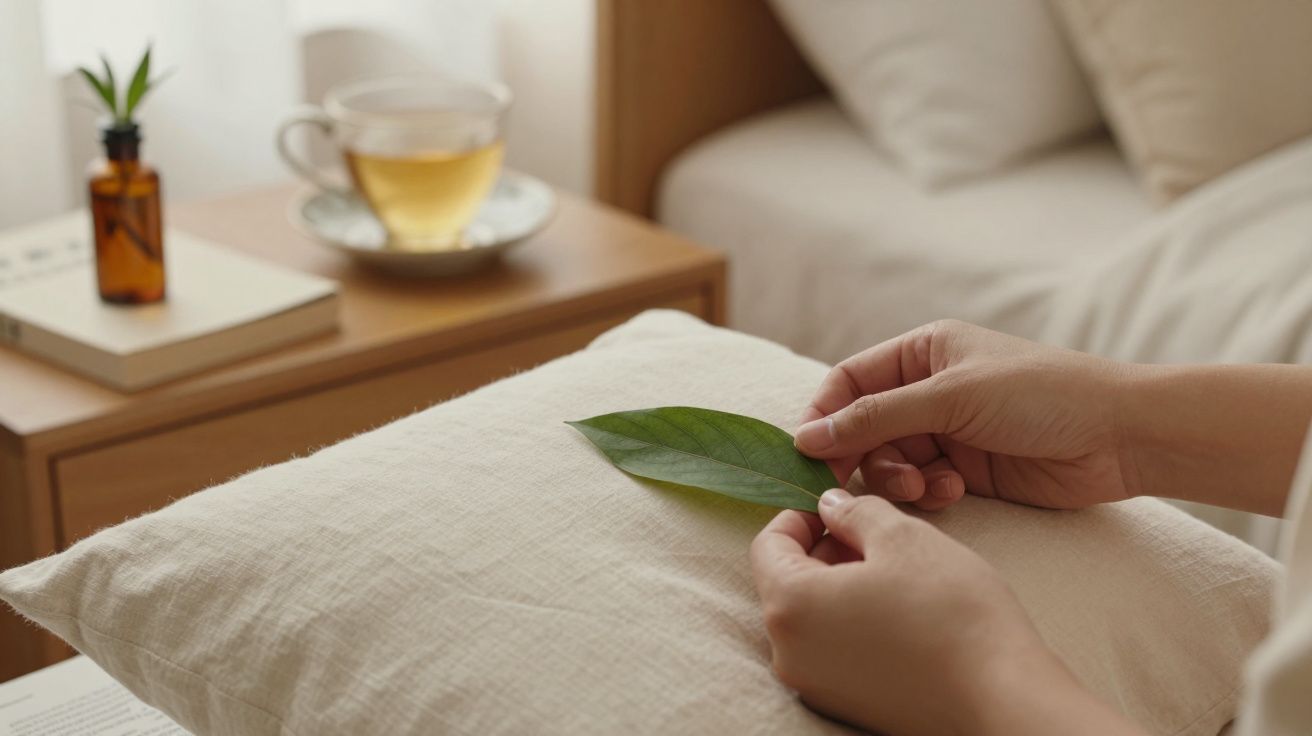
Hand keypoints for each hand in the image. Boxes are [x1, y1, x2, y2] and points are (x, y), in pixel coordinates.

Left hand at [751, 490, 1145, 735]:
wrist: (1002, 698)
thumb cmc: (951, 612)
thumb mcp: (903, 536)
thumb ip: (855, 511)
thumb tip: (831, 505)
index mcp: (789, 605)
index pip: (768, 545)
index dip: (801, 516)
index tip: (837, 506)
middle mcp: (788, 653)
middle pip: (786, 582)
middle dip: (824, 550)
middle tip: (873, 535)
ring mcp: (815, 685)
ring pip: (810, 616)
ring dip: (840, 585)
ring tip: (894, 572)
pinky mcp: (846, 705)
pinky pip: (831, 649)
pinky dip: (851, 621)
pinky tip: (899, 611)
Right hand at [793, 319, 1134, 510]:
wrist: (1119, 435)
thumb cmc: (1040, 394)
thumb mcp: (951, 397)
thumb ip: (876, 417)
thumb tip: (806, 436)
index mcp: (923, 352)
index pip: (849, 382)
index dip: (825, 416)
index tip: (808, 454)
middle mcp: (929, 390)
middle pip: (864, 428)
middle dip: (865, 456)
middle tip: (862, 486)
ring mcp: (947, 432)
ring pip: (890, 462)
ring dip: (899, 479)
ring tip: (927, 488)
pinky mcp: (966, 471)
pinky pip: (922, 486)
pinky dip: (928, 494)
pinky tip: (953, 492)